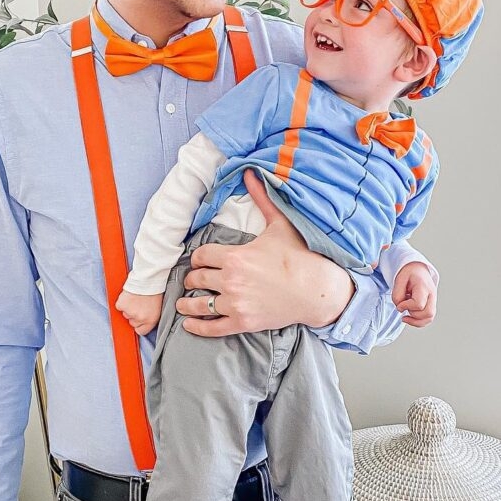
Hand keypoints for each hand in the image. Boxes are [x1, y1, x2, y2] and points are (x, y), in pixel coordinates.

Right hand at [115, 289, 162, 335]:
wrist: (148, 279)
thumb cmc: (155, 290)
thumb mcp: (157, 308)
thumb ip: (149, 318)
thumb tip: (142, 322)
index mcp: (151, 321)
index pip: (141, 331)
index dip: (140, 325)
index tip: (139, 319)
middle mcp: (140, 319)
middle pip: (132, 322)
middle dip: (134, 315)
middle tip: (139, 305)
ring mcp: (130, 312)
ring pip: (126, 314)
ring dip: (129, 308)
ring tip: (136, 298)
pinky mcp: (122, 305)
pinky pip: (120, 306)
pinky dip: (123, 302)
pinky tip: (130, 296)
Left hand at [176, 168, 353, 337]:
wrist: (317, 290)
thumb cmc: (300, 256)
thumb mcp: (279, 224)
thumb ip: (261, 199)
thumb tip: (251, 173)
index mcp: (235, 256)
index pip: (201, 256)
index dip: (198, 257)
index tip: (199, 260)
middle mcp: (231, 280)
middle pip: (197, 278)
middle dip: (192, 278)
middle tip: (192, 280)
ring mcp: (236, 303)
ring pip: (200, 303)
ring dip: (187, 303)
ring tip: (183, 303)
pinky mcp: (243, 322)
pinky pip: (212, 327)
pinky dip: (198, 327)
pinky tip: (189, 324)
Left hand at [392, 261, 435, 326]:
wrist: (418, 269)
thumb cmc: (409, 274)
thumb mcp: (399, 279)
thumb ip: (397, 294)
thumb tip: (400, 308)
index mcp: (424, 286)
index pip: (418, 304)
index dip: (406, 306)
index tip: (399, 304)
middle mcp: (432, 294)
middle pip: (428, 313)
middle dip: (413, 315)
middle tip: (404, 307)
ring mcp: (433, 300)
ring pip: (430, 318)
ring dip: (415, 320)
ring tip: (406, 315)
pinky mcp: (431, 305)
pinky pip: (429, 318)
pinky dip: (418, 321)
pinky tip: (410, 318)